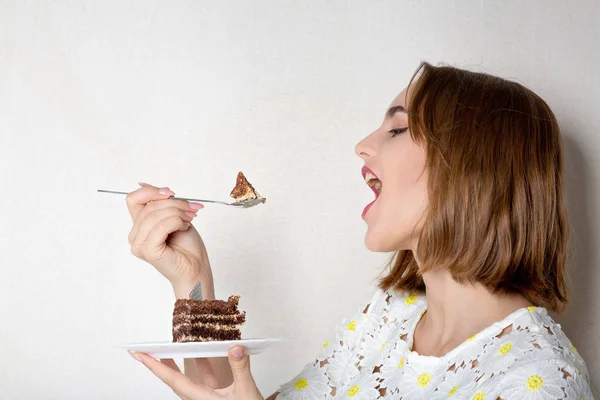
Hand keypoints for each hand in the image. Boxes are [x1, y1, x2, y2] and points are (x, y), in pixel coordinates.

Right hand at [126, 182, 213, 297]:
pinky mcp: (147, 251)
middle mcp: (135, 235)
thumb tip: (145, 184)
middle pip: (149, 206)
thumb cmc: (187, 246)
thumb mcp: (175, 216)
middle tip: (192, 209)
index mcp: (139, 226)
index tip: (171, 193)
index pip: (133, 199)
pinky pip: (160, 227)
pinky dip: (176, 222)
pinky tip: (184, 227)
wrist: (197, 268)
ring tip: (190, 219)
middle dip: (175, 203)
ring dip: (177, 213)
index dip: (152, 191)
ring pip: (154, 215)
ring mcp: (139, 245)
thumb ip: (161, 203)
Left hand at [130, 346, 263, 399]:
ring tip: (172, 349)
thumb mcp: (245, 391)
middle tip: (149, 350)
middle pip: (174, 380)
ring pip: (188, 380)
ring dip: (180, 364)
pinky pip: (204, 380)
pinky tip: (205, 355)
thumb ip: (240, 368)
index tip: (139, 355)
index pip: (172, 379)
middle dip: (161, 364)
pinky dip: (202, 366)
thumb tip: (234, 348)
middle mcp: (199, 399)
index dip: (154, 366)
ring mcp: (206, 399)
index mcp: (200, 398)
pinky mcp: (217, 399)